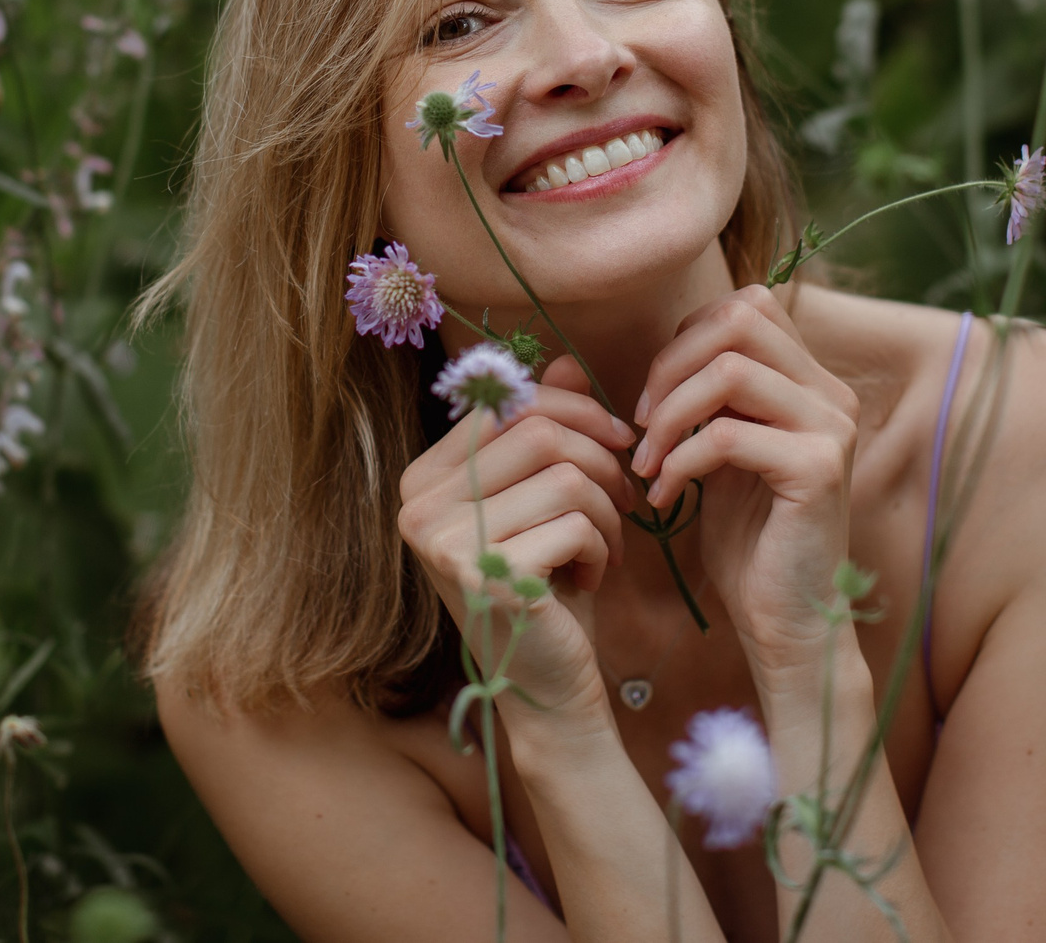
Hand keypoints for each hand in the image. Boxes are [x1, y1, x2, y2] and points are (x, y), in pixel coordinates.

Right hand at [397, 362, 639, 728]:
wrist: (551, 688)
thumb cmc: (547, 584)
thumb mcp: (545, 500)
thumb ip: (546, 429)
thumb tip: (565, 358)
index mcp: (423, 478)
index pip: (509, 402)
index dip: (577, 410)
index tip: (618, 441)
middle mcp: (418, 506)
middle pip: (541, 432)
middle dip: (603, 461)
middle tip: (627, 501)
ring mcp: (445, 543)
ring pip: (567, 476)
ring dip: (609, 511)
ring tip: (609, 546)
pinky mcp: (487, 577)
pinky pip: (576, 523)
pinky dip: (603, 548)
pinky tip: (591, 578)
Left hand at [632, 285, 862, 687]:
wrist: (786, 620)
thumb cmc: (749, 541)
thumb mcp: (722, 452)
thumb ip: (710, 400)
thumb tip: (665, 355)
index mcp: (811, 382)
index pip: (746, 307)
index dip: (684, 340)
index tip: (651, 400)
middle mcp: (831, 394)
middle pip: (739, 319)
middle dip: (671, 365)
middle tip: (640, 424)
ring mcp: (832, 428)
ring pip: (730, 370)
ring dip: (670, 414)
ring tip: (648, 462)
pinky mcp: (819, 470)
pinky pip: (730, 435)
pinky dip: (682, 460)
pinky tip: (666, 495)